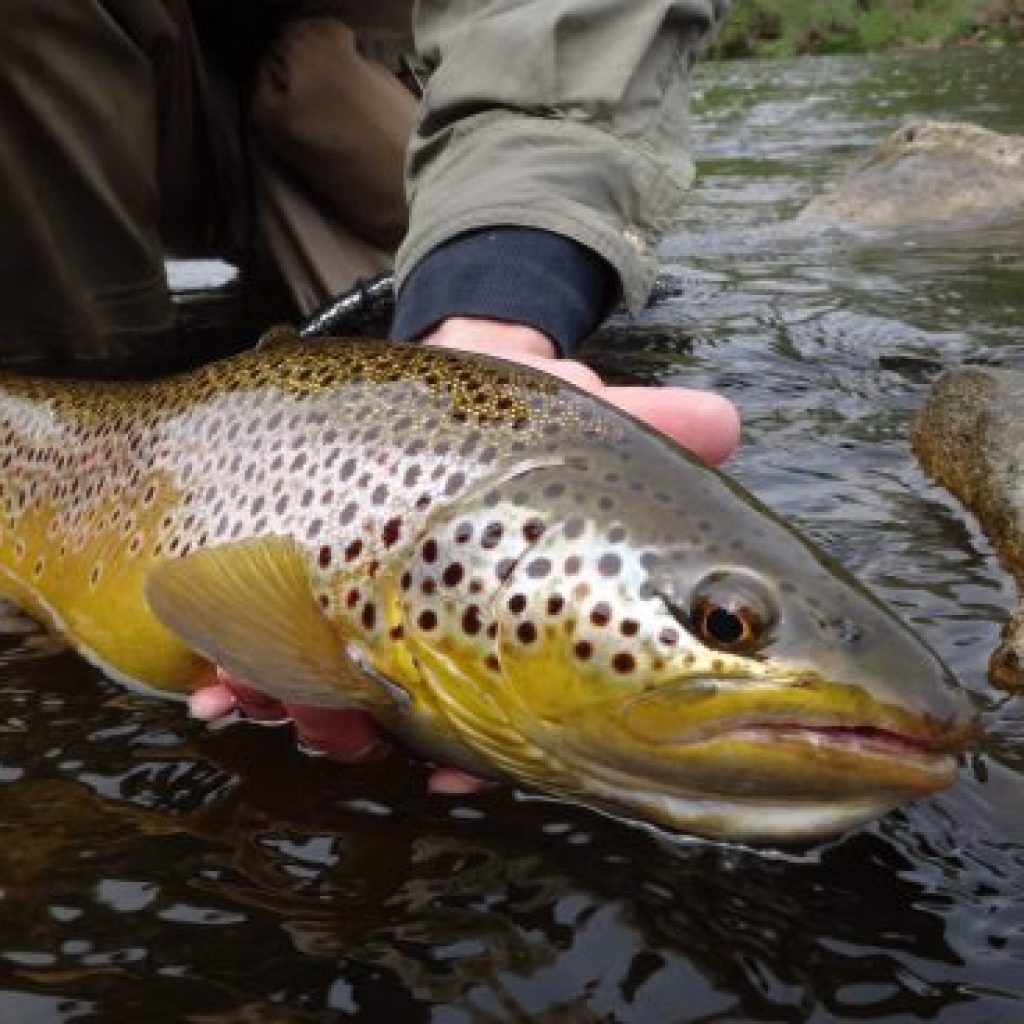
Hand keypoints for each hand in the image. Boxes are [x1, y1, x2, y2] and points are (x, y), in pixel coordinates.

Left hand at [189, 317, 740, 791]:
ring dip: (290, 707)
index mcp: (504, 622)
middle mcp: (431, 638)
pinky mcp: (295, 589)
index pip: (494, 711)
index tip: (453, 774)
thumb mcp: (576, 418)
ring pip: (320, 695)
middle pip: (393, 713)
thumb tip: (730, 425)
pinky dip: (234, 676)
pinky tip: (213, 683)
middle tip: (338, 727)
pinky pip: (256, 653)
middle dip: (364, 731)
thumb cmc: (515, 422)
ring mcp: (360, 619)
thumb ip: (647, 425)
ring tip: (256, 694)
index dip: (475, 752)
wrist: (428, 381)